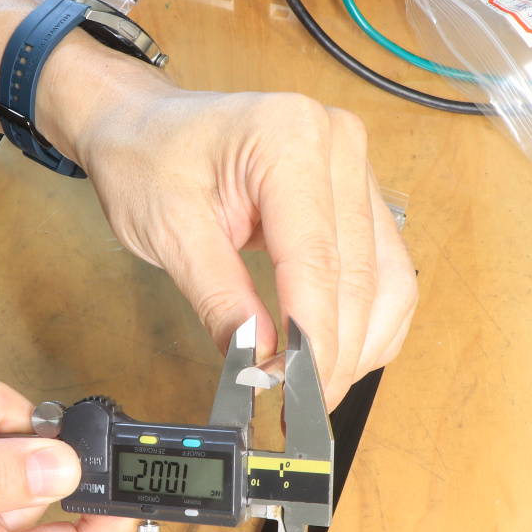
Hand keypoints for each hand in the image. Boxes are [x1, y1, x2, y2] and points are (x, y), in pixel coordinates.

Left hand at [40, 49, 417, 408]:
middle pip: (362, 275)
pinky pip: (383, 270)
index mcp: (289, 136)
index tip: (296, 393)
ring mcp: (355, 167)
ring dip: (360, 343)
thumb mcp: (167, 231)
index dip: (314, 338)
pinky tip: (336, 355)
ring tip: (316, 389)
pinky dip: (366, 322)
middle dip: (336, 352)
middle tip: (301, 407)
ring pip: (387, 279)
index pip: (319, 259)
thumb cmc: (147, 159)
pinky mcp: (357, 195)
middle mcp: (337, 144)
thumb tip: (258, 361)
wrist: (144, 124)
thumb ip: (218, 298)